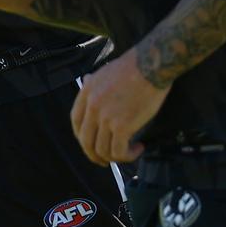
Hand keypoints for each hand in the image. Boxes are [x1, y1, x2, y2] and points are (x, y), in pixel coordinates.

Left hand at [70, 48, 169, 164]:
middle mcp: (92, 106)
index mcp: (87, 92)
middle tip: (105, 161)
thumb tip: (86, 79)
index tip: (90, 144)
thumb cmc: (134, 66)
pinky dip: (128, 156)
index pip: (75, 122)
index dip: (81, 137)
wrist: (150, 65)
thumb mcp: (105, 70)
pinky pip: (119, 151)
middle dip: (94, 155)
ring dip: (114, 157)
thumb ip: (94, 81)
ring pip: (102, 150)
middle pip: (86, 141)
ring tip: (128, 153)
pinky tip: (138, 148)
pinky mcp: (122, 126)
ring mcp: (105, 117)